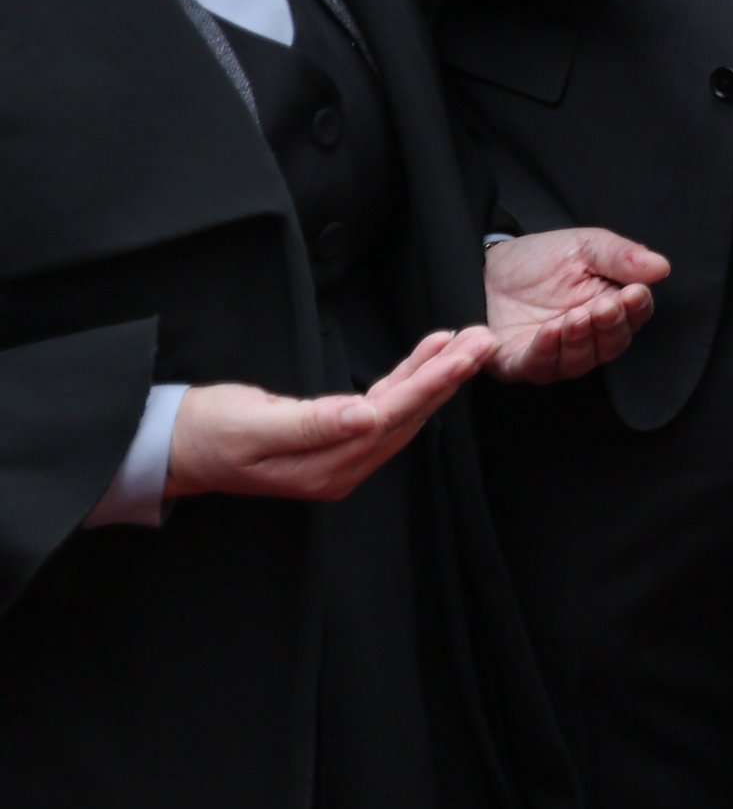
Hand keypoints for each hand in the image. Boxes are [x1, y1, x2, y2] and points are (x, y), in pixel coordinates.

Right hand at [168, 327, 492, 501]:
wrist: (172, 447)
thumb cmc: (205, 433)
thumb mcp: (252, 426)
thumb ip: (310, 424)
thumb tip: (364, 417)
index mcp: (326, 468)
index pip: (391, 420)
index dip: (429, 384)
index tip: (462, 355)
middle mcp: (342, 466)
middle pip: (407, 416)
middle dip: (448, 377)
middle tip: (484, 340)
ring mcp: (340, 454)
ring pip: (401, 409)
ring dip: (436, 374)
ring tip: (468, 341)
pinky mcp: (334, 437)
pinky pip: (382, 405)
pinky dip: (408, 377)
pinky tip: (429, 353)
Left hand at [484, 228, 667, 382]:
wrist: (496, 261)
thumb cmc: (547, 256)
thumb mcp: (587, 246)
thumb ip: (622, 256)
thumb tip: (661, 267)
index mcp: (610, 310)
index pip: (634, 318)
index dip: (635, 309)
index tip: (632, 293)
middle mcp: (587, 339)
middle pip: (609, 346)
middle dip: (607, 328)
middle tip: (601, 307)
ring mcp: (554, 355)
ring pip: (576, 363)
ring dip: (576, 342)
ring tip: (570, 319)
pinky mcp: (519, 361)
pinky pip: (532, 367)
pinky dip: (540, 353)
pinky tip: (541, 332)